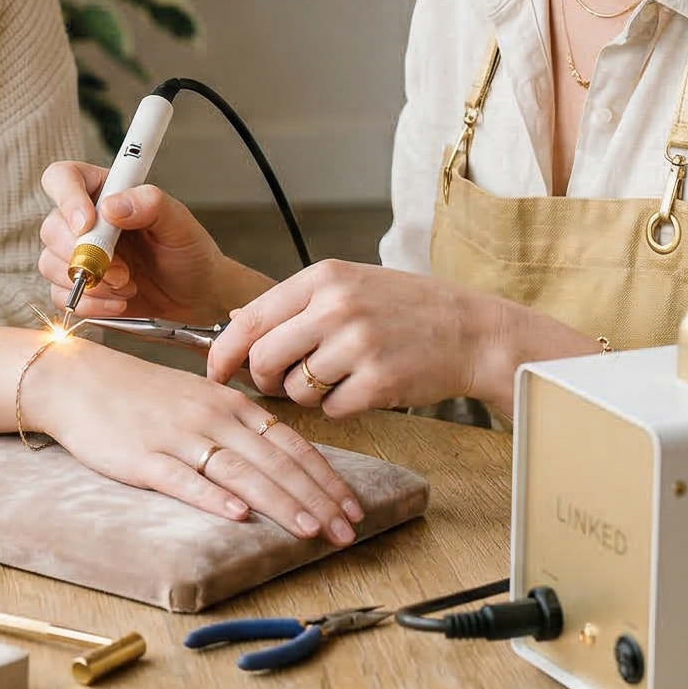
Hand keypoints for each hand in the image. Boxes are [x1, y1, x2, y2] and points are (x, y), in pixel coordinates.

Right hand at [22, 336, 364, 541]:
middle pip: (275, 462)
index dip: (326, 477)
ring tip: (310, 529)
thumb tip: (281, 457)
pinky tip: (237, 515)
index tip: (353, 507)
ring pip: (240, 472)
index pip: (290, 444)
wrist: (78, 380)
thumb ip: (238, 425)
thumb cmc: (139, 394)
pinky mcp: (143, 458)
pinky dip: (213, 497)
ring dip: (280, 502)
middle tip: (347, 531)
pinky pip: (183, 479)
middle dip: (317, 498)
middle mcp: (212, 418)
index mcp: (229, 404)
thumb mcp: (198, 399)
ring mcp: (178, 437)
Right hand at [35, 161, 264, 325]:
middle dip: (84, 254)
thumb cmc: (189, 252)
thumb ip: (150, 204)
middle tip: (121, 271)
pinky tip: (119, 303)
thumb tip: (112, 207)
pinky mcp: (78, 286)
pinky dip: (90, 304)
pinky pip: (60, 295)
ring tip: (128, 286)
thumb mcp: (180, 224)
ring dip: (90, 282)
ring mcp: (77, 254)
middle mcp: (85, 220)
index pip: (63, 178)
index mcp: (104, 191)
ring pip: (50, 263)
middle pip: (51, 227)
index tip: (88, 223)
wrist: (196, 295)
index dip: (67, 198)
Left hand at [207, 261, 598, 418]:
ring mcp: (358, 344)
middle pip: (264, 359)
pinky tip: (364, 389)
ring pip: (295, 389)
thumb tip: (234, 319)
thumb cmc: (408, 308)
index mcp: (324, 277)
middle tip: (282, 384)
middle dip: (264, 380)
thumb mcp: (350, 285)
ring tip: (339, 377)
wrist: (473, 331)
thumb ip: (295, 302)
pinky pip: (331, 410)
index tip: (214, 371)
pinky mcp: (379, 381)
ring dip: (307, 395)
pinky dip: (340, 408)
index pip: (251, 317)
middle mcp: (337, 306)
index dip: (224, 351)